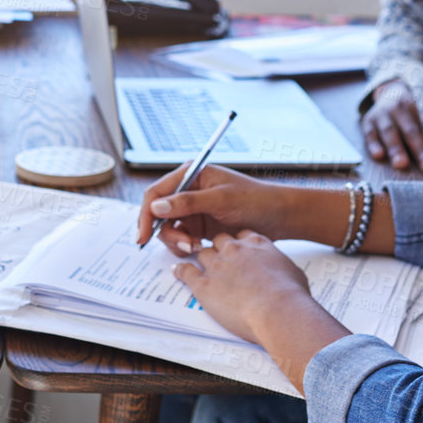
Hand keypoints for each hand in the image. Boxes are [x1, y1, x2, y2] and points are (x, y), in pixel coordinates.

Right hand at [134, 164, 282, 255]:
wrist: (279, 217)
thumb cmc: (255, 199)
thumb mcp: (221, 199)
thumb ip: (188, 202)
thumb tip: (157, 206)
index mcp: (191, 174)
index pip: (156, 192)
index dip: (146, 214)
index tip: (143, 235)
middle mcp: (188, 191)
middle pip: (158, 213)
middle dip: (166, 232)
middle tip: (186, 245)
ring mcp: (193, 210)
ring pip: (168, 228)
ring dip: (177, 241)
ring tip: (196, 247)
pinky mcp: (199, 226)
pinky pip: (180, 238)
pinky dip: (184, 246)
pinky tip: (199, 248)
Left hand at [173, 231, 314, 345]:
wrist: (279, 310)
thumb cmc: (291, 295)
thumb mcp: (293, 272)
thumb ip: (281, 267)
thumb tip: (285, 274)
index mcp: (256, 244)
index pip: (242, 235)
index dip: (239, 243)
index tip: (239, 250)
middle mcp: (234, 249)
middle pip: (219, 241)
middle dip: (219, 250)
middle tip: (221, 261)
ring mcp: (217, 265)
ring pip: (202, 253)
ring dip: (202, 261)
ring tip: (201, 268)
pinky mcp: (203, 284)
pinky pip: (186, 271)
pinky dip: (181, 271)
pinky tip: (178, 272)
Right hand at [361, 80, 422, 173]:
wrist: (391, 93)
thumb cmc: (416, 114)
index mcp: (420, 106)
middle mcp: (400, 108)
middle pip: (412, 130)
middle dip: (421, 150)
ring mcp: (382, 113)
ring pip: (390, 131)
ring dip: (396, 148)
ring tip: (401, 164)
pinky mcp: (368, 121)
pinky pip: (370, 133)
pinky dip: (374, 144)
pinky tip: (379, 155)